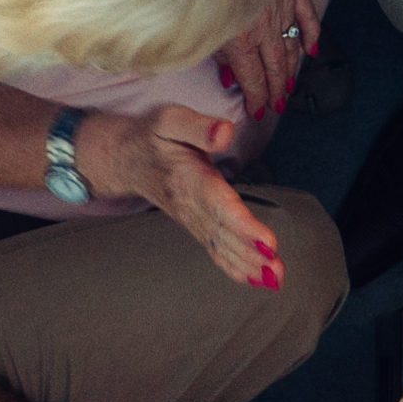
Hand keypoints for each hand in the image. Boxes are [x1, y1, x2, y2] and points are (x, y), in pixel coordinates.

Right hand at [85, 108, 288, 292]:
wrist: (125, 159)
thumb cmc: (153, 136)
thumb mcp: (171, 120)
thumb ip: (199, 128)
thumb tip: (225, 132)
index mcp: (188, 179)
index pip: (219, 205)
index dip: (243, 226)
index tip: (267, 242)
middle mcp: (190, 206)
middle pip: (224, 234)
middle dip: (251, 255)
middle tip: (277, 271)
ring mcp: (192, 220)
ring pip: (221, 247)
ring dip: (248, 266)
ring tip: (275, 280)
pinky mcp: (195, 226)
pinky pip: (214, 251)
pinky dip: (234, 268)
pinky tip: (256, 280)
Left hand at [206, 0, 320, 124]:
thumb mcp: (198, 21)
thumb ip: (215, 52)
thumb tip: (229, 76)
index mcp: (241, 37)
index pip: (254, 78)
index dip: (258, 98)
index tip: (260, 112)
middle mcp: (265, 25)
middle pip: (275, 67)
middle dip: (277, 90)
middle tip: (278, 106)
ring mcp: (282, 5)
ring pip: (292, 46)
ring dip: (292, 69)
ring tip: (290, 87)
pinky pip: (308, 16)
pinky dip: (311, 35)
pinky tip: (311, 51)